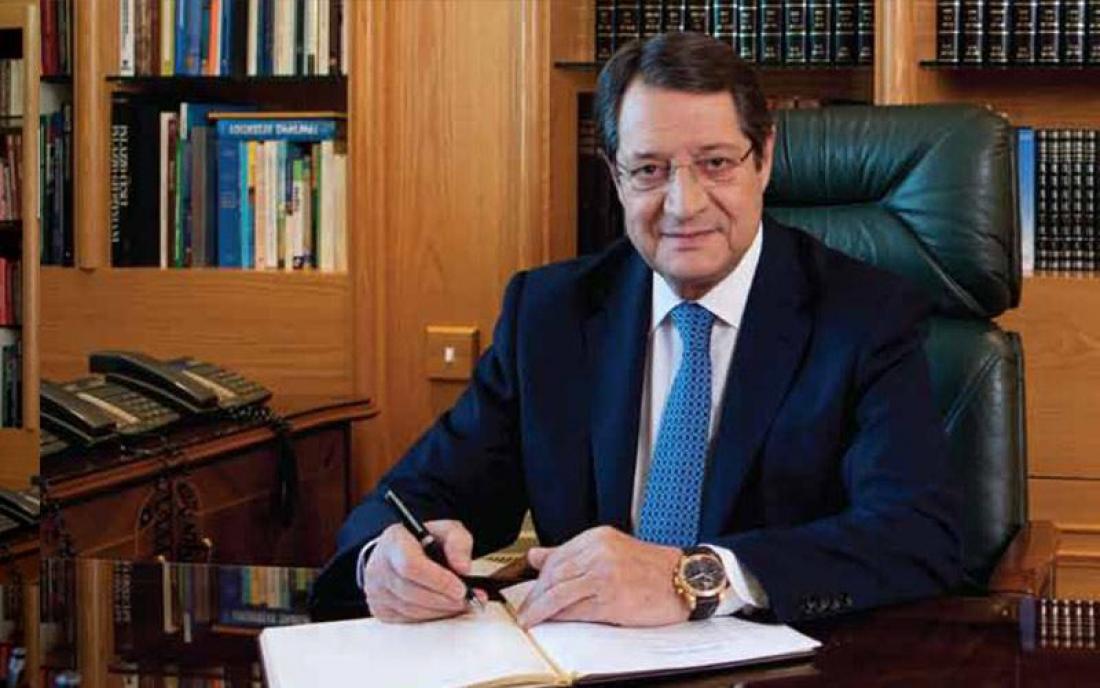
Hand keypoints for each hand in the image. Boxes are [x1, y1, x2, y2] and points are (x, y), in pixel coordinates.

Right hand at [362, 519, 485, 622]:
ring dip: (440, 611)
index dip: (438, 580)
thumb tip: (463, 568)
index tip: (461, 588)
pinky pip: (408, 620)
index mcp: (393, 542)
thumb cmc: (423, 541)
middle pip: (411, 592)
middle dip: (444, 600)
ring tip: (461, 604)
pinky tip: (445, 608)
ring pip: (411, 610)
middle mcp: (379, 566)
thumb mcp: (446, 531)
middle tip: (467, 600)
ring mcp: (377, 591)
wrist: (399, 552)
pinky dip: (431, 617)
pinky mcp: (380, 609)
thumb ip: (458, 543)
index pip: (411, 565)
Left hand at [515, 526, 687, 627]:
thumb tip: (537, 557)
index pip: (556, 557)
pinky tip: (551, 622)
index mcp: (597, 538)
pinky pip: (576, 610)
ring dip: (540, 609)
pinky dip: (559, 617)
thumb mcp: (611, 549)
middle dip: (535, 595)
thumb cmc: (652, 568)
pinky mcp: (611, 599)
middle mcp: (599, 553)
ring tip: (530, 619)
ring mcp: (605, 576)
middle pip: (554, 575)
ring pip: (560, 593)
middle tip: (525, 609)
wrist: (684, 580)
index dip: (538, 577)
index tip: (529, 591)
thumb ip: (573, 553)